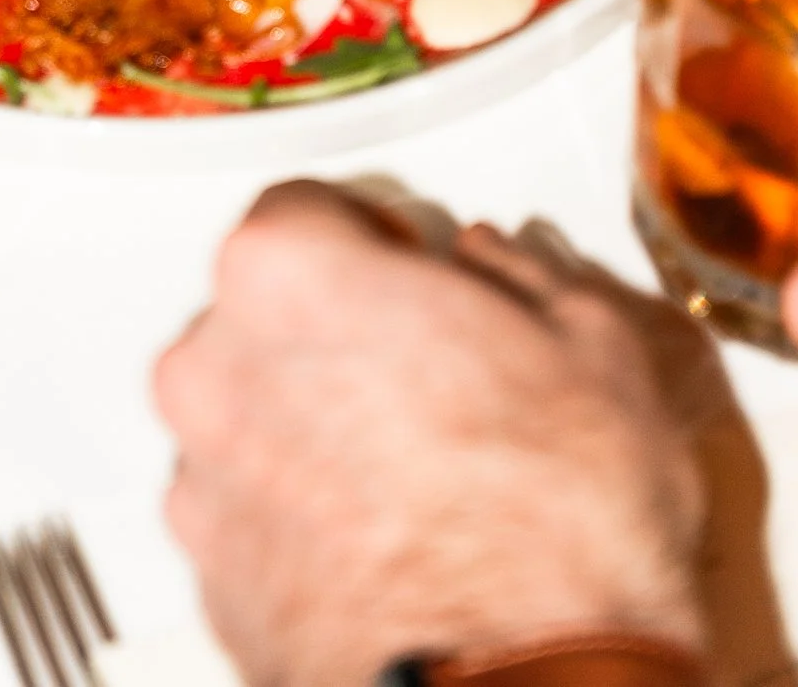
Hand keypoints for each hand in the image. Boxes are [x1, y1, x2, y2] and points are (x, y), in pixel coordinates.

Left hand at [155, 182, 706, 686]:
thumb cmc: (560, 537)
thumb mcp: (594, 351)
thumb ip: (522, 278)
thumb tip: (497, 266)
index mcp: (291, 275)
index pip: (302, 208)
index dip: (372, 239)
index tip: (412, 269)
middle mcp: (217, 370)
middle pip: (264, 316)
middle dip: (336, 334)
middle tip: (430, 377)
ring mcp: (204, 486)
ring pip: (250, 419)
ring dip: (312, 430)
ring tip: (421, 479)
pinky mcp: (212, 588)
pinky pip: (249, 519)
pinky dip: (300, 523)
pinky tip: (391, 547)